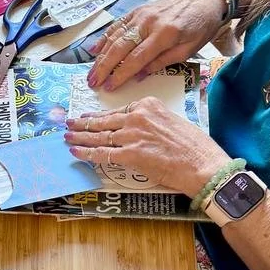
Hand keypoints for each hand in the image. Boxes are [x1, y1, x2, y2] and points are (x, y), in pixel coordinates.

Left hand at [64, 97, 231, 198]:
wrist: (203, 164)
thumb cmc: (195, 147)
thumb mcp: (172, 122)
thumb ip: (152, 123)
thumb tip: (140, 132)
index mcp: (148, 105)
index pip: (118, 111)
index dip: (100, 117)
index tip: (89, 118)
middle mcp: (137, 117)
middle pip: (104, 121)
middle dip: (83, 124)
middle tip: (70, 123)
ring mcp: (131, 135)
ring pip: (99, 135)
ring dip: (79, 137)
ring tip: (67, 136)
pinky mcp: (129, 154)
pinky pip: (102, 153)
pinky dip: (86, 153)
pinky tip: (75, 152)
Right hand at [87, 0, 228, 91]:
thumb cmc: (200, 27)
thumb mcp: (188, 50)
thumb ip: (162, 62)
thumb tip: (138, 76)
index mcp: (164, 34)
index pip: (136, 58)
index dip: (120, 74)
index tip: (109, 87)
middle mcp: (148, 22)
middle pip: (120, 47)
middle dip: (104, 67)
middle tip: (92, 82)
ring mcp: (141, 14)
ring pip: (115, 36)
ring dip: (100, 56)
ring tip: (91, 72)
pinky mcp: (138, 10)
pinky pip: (117, 25)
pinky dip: (104, 37)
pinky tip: (94, 50)